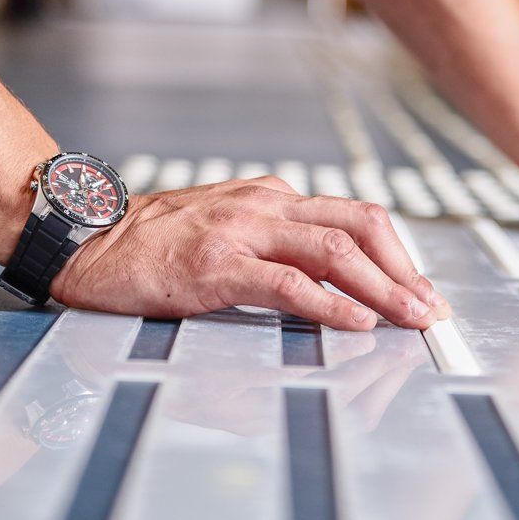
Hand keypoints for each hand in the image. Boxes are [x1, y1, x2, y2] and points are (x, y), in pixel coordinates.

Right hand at [51, 176, 449, 330]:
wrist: (87, 240)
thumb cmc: (152, 242)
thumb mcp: (226, 226)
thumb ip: (274, 242)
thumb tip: (332, 281)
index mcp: (272, 196)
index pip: (355, 216)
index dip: (398, 254)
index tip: (420, 288)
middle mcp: (265, 205)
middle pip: (360, 226)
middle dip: (405, 270)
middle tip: (432, 308)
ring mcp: (242, 231)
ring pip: (335, 252)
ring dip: (384, 289)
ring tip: (411, 318)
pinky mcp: (218, 265)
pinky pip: (289, 283)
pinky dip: (332, 304)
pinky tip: (356, 323)